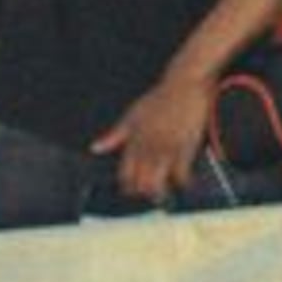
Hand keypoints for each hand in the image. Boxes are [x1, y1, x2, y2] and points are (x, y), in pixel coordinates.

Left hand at [94, 69, 220, 201]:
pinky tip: (185, 184)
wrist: (184, 85)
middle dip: (143, 193)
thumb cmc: (159, 98)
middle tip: (148, 196)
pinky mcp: (186, 146)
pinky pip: (182, 173)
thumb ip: (114, 135)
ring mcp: (167, 148)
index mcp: (133, 141)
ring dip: (160, 192)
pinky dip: (183, 182)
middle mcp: (148, 147)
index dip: (127, 187)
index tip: (131, 191)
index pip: (125, 173)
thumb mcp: (132, 115)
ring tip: (164, 196)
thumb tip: (95, 148)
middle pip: (141, 182)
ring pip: (158, 182)